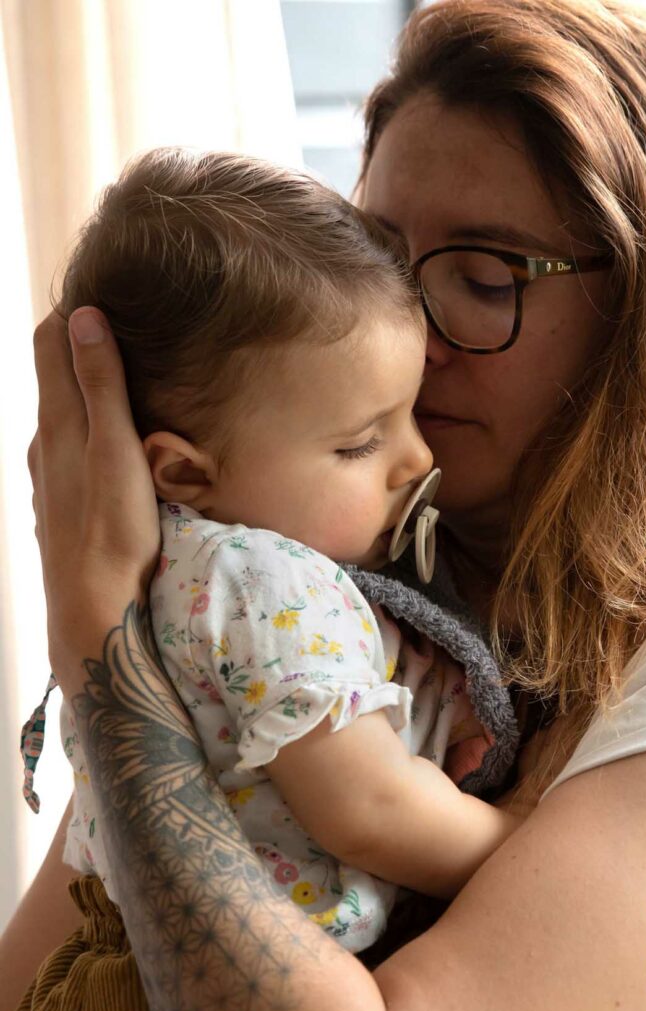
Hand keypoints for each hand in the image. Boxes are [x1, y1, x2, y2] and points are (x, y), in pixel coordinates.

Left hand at [28, 308, 160, 689]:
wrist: (92, 607)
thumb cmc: (113, 529)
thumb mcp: (115, 449)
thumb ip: (101, 384)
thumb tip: (83, 315)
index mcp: (58, 422)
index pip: (50, 343)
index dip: (70, 311)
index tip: (101, 288)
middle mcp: (43, 443)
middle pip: (54, 377)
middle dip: (78, 345)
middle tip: (119, 323)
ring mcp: (48, 477)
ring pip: (62, 417)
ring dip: (84, 390)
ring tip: (121, 377)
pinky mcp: (59, 504)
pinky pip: (69, 450)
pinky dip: (87, 428)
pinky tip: (109, 444)